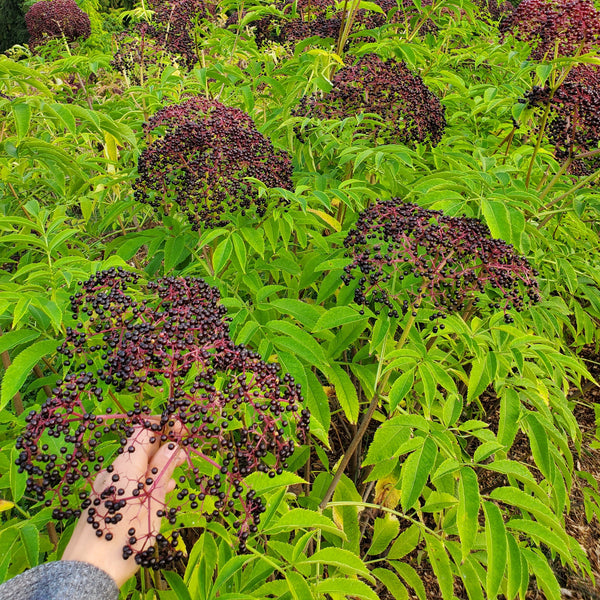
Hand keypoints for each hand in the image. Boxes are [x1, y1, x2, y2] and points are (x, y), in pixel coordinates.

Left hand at [61, 427, 184, 586]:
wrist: (88, 571)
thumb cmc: (126, 536)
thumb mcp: (154, 502)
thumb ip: (163, 470)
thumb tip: (174, 444)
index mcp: (126, 465)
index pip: (145, 430)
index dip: (165, 426)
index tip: (183, 430)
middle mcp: (112, 470)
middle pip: (140, 447)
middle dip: (164, 447)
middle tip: (184, 456)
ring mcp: (105, 485)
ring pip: (134, 466)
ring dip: (155, 466)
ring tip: (174, 477)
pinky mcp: (101, 500)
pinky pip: (126, 481)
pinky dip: (144, 481)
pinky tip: (157, 493)